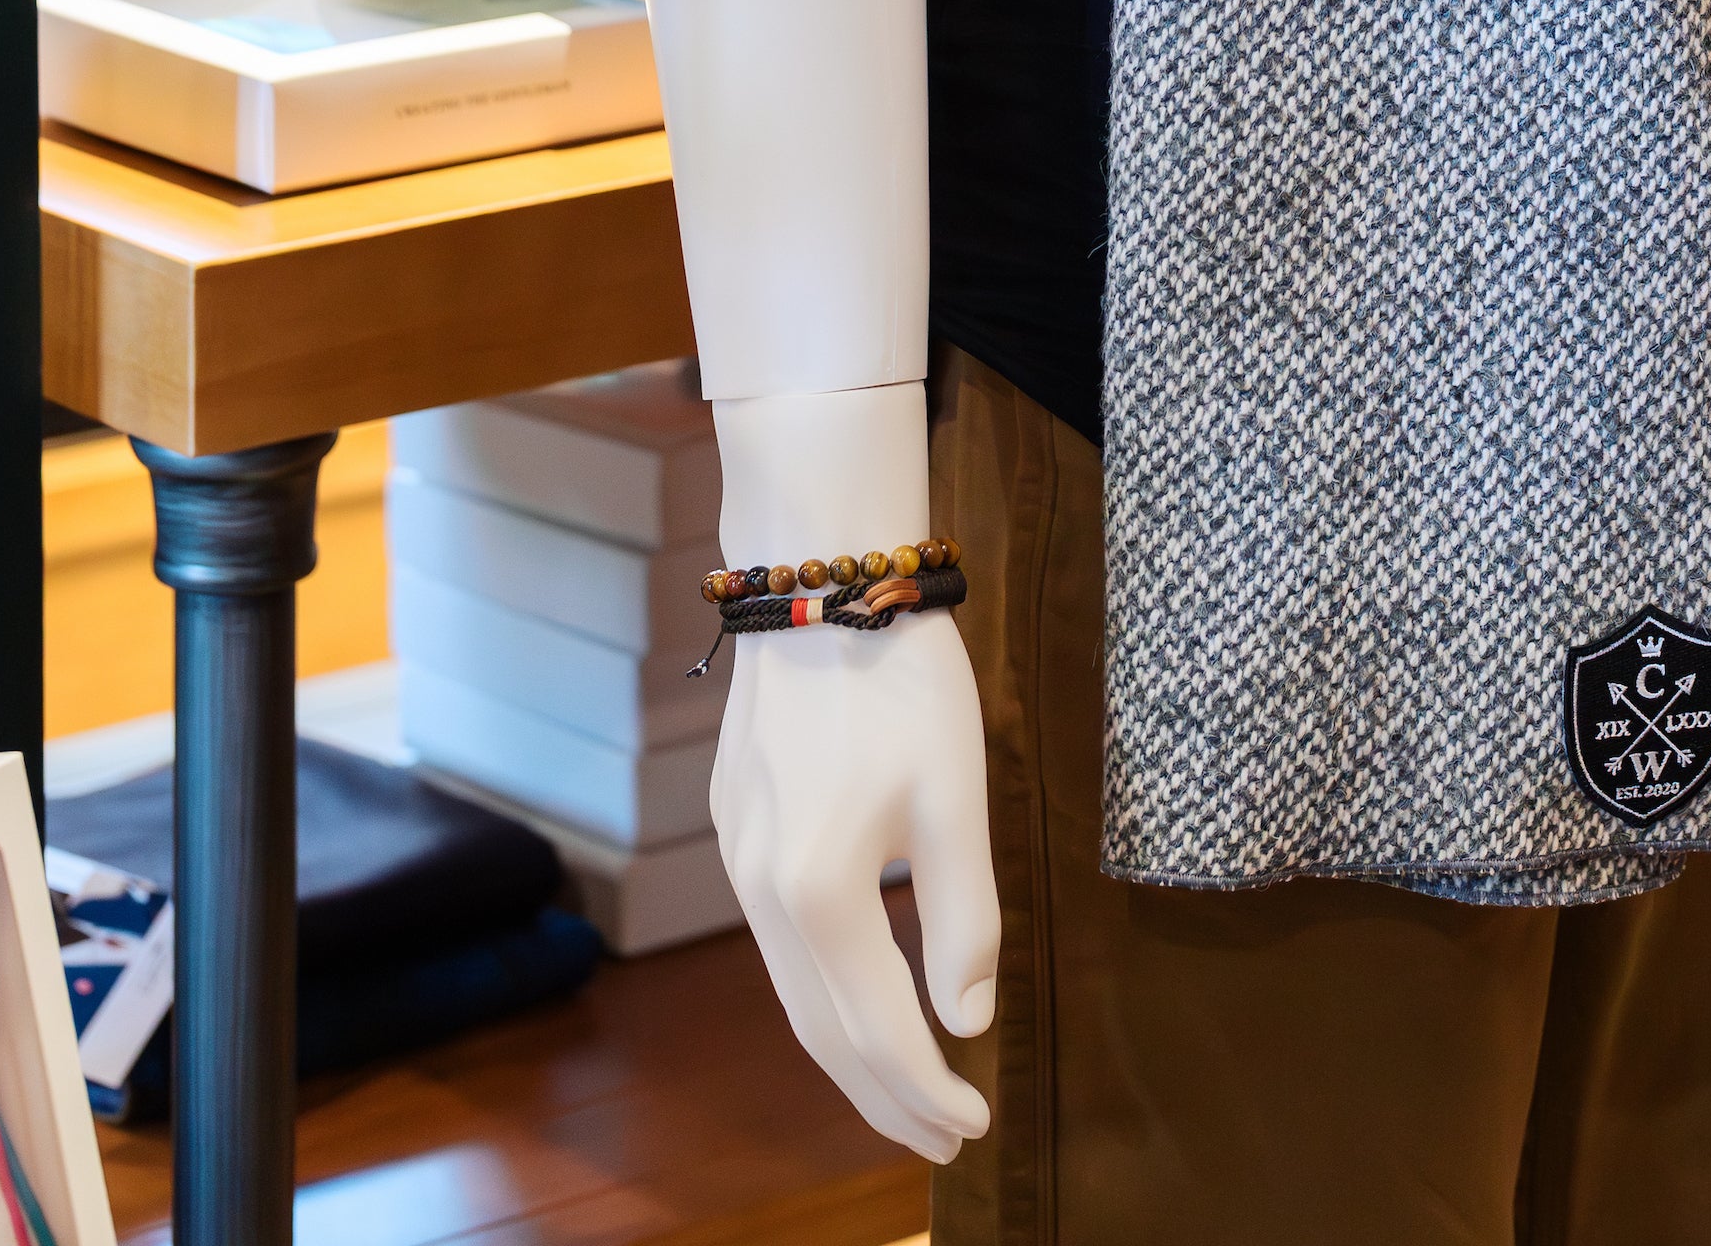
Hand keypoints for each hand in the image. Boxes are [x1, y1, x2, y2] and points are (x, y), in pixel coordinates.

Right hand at [711, 609, 997, 1160]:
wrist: (820, 574)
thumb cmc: (903, 679)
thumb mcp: (958, 798)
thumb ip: (964, 918)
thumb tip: (969, 1018)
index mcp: (822, 892)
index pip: (880, 1030)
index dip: (927, 1090)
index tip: (974, 1126)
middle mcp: (763, 891)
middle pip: (821, 1031)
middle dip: (883, 1096)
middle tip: (941, 1137)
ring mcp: (740, 858)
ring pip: (791, 990)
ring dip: (847, 1050)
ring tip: (905, 1087)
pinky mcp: (736, 823)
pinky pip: (777, 939)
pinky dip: (820, 988)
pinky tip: (860, 990)